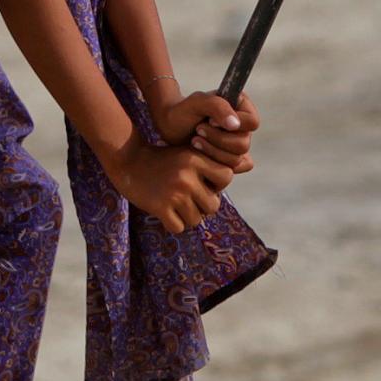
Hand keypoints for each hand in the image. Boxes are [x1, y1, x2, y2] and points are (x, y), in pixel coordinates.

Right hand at [109, 142, 234, 235]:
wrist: (129, 160)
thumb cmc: (164, 159)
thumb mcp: (189, 153)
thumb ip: (215, 160)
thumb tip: (251, 164)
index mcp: (196, 159)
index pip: (226, 177)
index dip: (218, 184)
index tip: (205, 184)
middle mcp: (187, 176)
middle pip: (213, 205)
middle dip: (203, 206)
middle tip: (190, 200)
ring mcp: (174, 193)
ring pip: (196, 220)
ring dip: (188, 217)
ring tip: (177, 207)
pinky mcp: (160, 207)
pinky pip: (179, 227)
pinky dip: (174, 224)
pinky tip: (167, 213)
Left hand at [156, 90, 258, 174]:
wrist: (168, 128)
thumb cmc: (182, 111)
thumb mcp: (197, 103)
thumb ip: (218, 107)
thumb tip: (235, 125)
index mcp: (241, 106)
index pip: (252, 122)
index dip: (232, 125)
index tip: (210, 121)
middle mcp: (242, 126)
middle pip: (244, 143)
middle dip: (218, 139)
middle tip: (198, 130)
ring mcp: (236, 143)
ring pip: (237, 158)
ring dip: (212, 150)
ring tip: (195, 141)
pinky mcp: (229, 159)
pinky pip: (234, 169)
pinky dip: (216, 164)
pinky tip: (200, 154)